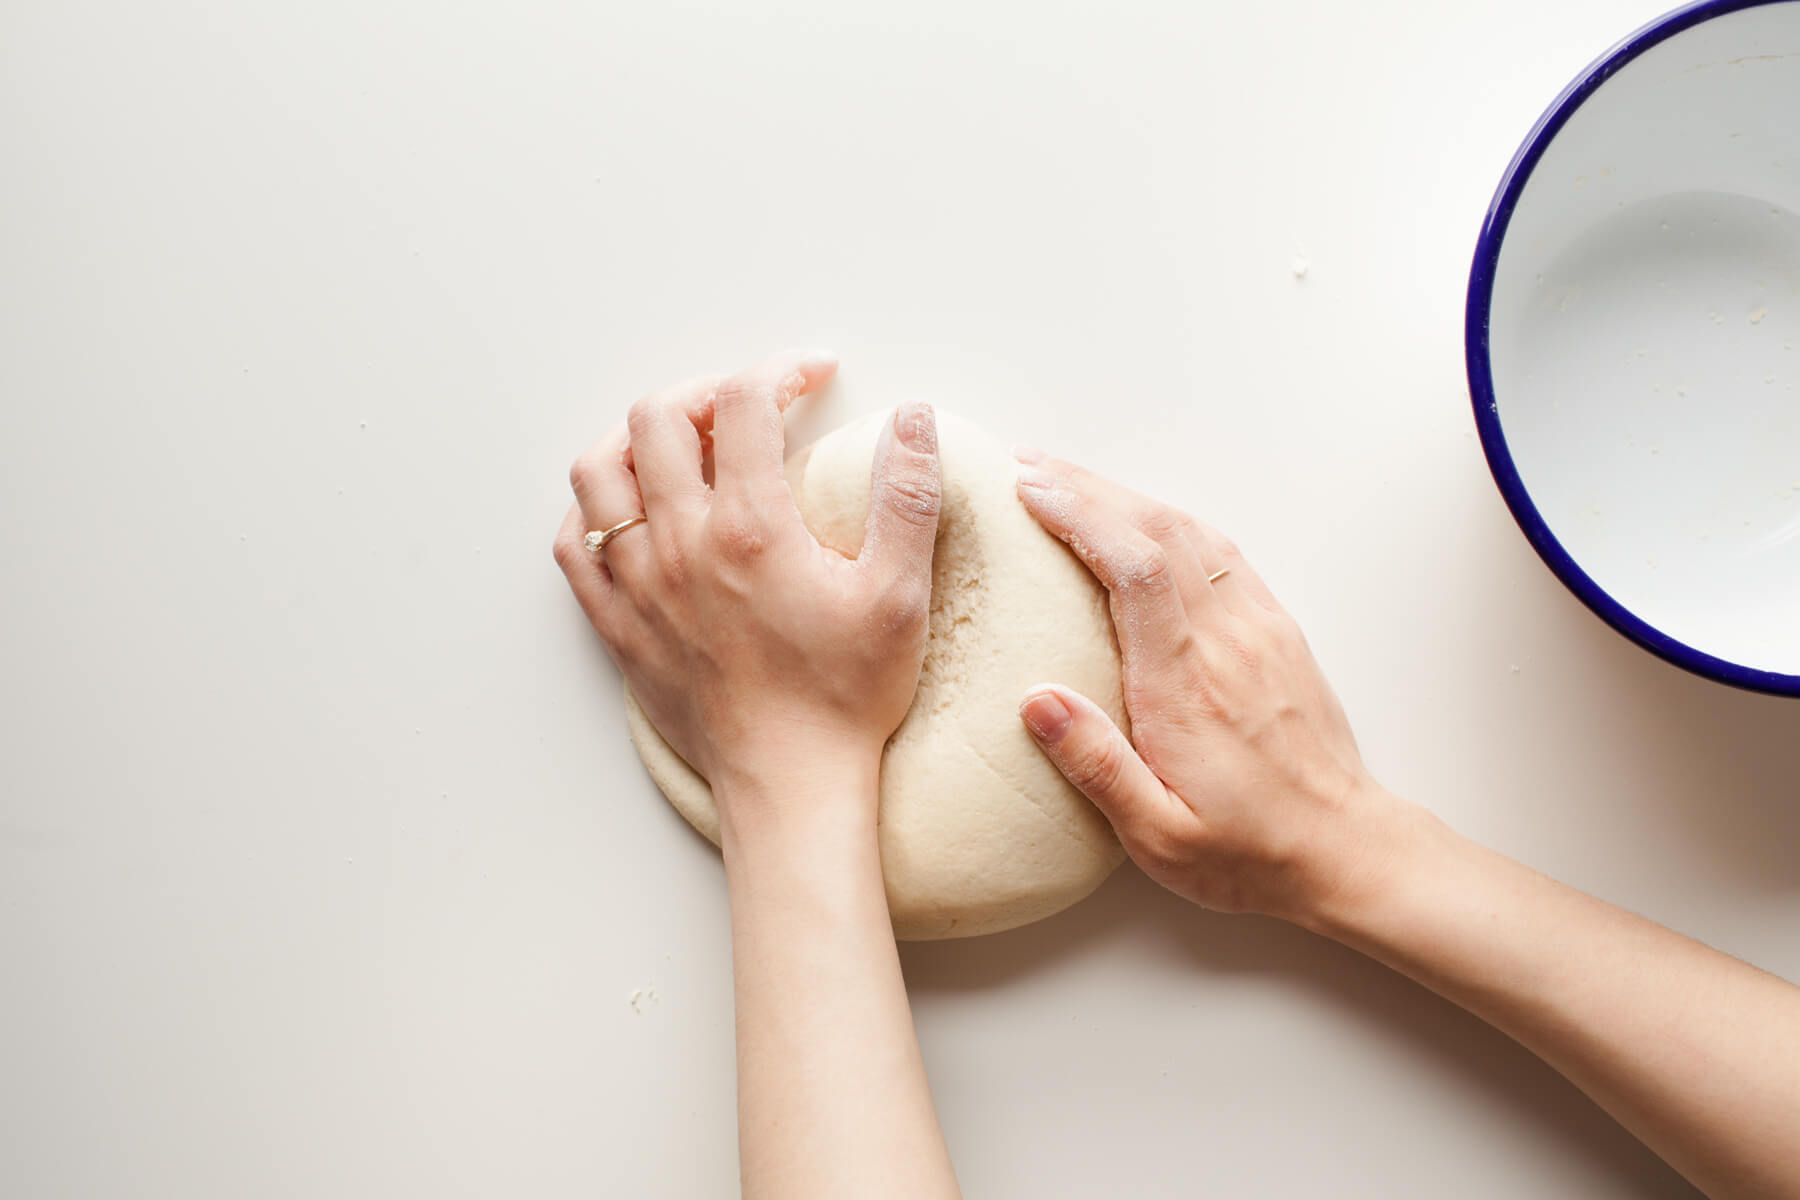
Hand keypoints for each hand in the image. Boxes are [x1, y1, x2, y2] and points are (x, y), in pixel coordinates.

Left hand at [553, 351, 942, 829]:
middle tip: (750, 408)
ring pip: (597, 474)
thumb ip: (908, 496)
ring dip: (635, 439)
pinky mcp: (619, 625)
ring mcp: (638, 584)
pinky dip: (594, 512)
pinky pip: (574, 547)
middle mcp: (680, 544)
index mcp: (750, 528)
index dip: (781, 370)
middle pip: (656, 419)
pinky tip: (633, 512)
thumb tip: (914, 417)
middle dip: (705, 393)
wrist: (791, 785)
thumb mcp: (900, 594)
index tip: (814, 376)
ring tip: (682, 445)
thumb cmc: (846, 696)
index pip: (745, 402)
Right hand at [1011, 449, 1409, 923]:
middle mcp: (1227, 641)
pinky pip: (1221, 554)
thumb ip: (1096, 766)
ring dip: (1128, 497)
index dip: (1081, 516)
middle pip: (1159, 531)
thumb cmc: (1249, 851)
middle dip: (1089, 488)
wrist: (1345, 850)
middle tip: (1029, 468)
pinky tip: (1142, 519)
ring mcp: (1258, 629)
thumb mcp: (1158, 836)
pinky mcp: (1276, 632)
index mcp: (1187, 685)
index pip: (1134, 569)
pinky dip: (1171, 522)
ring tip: (1070, 483)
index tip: (1030, 489)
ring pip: (1192, 533)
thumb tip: (1036, 701)